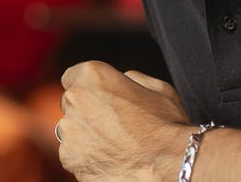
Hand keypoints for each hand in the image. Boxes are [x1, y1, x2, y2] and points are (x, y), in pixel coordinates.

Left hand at [55, 61, 190, 180]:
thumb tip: (122, 80)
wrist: (171, 165)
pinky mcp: (69, 158)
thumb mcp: (156, 88)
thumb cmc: (168, 126)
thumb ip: (130, 78)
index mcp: (92, 76)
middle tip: (114, 126)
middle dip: (87, 112)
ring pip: (71, 131)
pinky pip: (73, 155)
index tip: (99, 99)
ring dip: (85, 136)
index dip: (88, 89)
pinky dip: (86, 159)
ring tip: (115, 146)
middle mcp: (74, 99)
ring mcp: (69, 130)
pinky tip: (111, 160)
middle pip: (71, 104)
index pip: (73, 76)